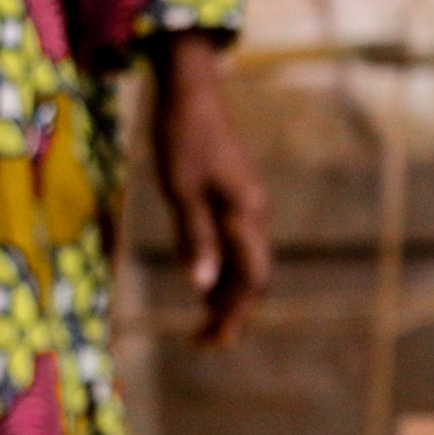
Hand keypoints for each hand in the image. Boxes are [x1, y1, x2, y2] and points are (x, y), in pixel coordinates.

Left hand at [148, 32, 270, 346]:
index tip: (211, 343)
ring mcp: (245, 204)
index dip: (234, 315)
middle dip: (232, 313)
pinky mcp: (232, 196)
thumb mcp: (180, 188)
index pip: (251, 279)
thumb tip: (203, 286)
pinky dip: (222, 271)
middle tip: (205, 345)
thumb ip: (194, 236)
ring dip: (226, 295)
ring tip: (203, 324)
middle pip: (252, 276)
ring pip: (244, 261)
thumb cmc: (182, 136)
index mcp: (245, 214)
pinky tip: (204, 284)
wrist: (191, 89)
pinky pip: (235, 245)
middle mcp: (253, 213)